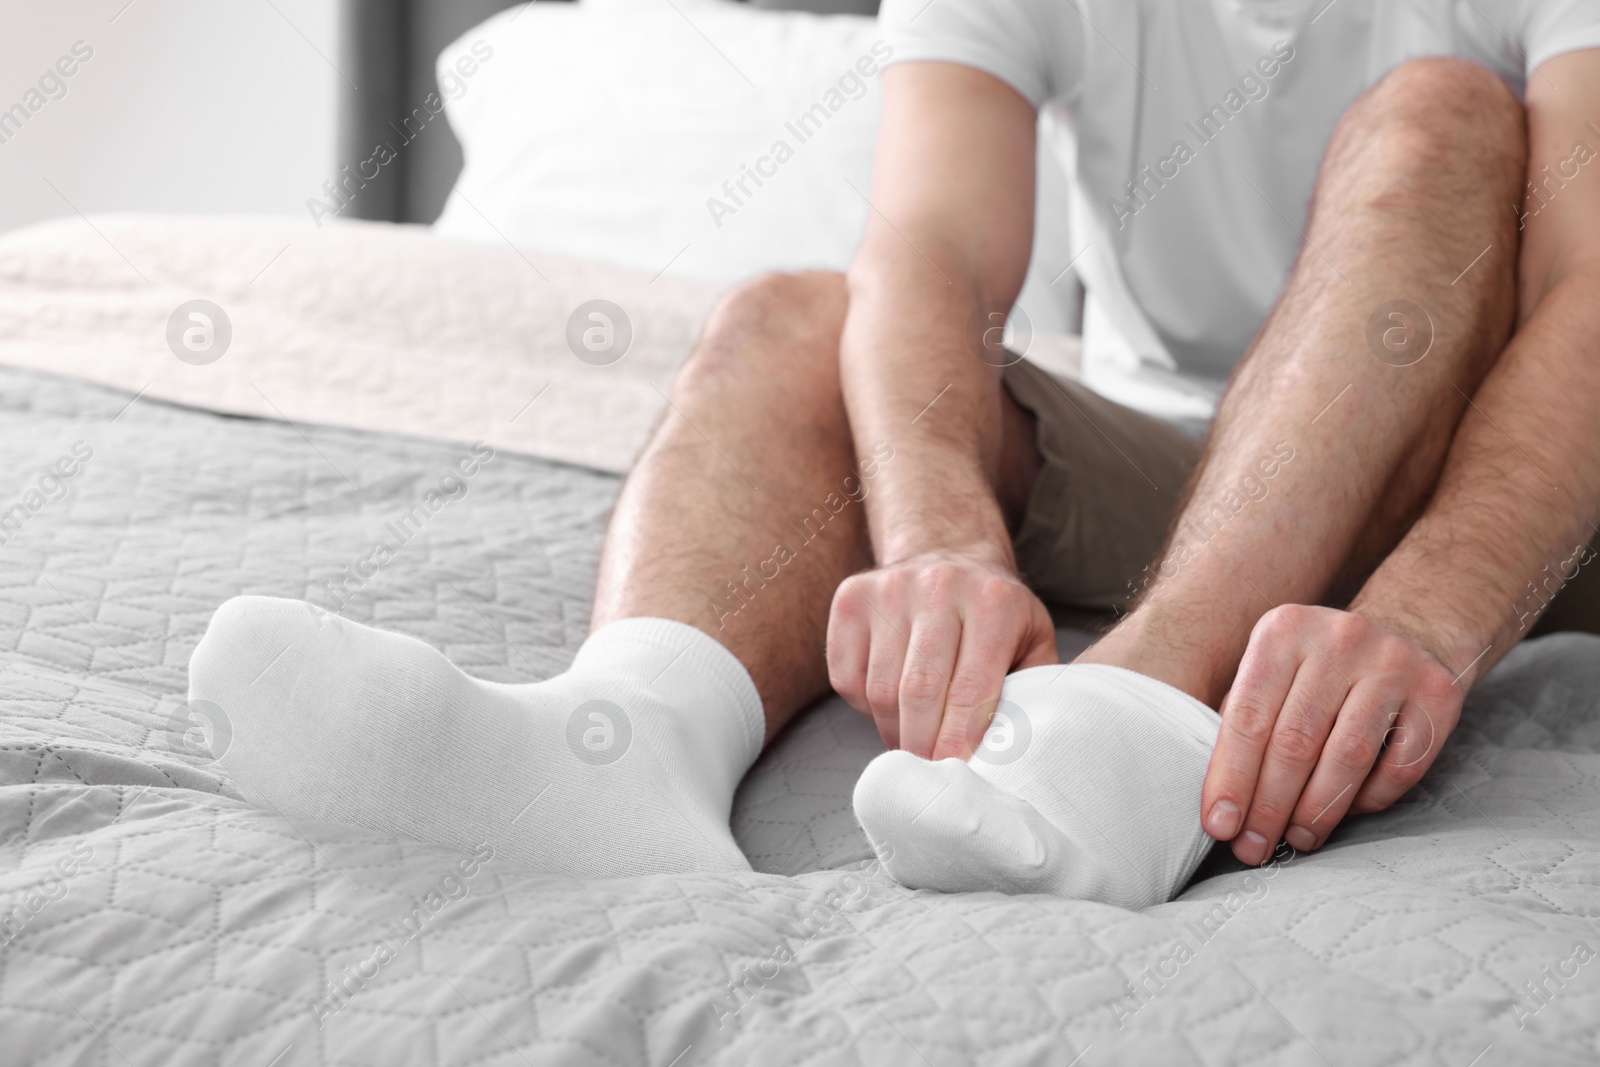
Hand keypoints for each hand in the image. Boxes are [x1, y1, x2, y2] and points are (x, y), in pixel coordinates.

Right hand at [826, 552, 1057, 758]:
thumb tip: (1017, 753)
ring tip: (913, 739)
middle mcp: (939, 585)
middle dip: (923, 746)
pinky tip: (889, 702)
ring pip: (879, 690)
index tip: (957, 774)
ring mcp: (889, 588)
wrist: (949, 553)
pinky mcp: (851, 598)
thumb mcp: (1032, 642)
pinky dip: (864, 706)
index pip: (969, 690)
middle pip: (918, 693)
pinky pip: (847, 677)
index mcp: (993, 601)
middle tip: (930, 770)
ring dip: (894, 730)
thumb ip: (1032, 691)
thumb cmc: (995, 615)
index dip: (959, 743)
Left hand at [1201, 604, 1461, 864]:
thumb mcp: (1272, 667)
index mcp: (1284, 630)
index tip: (1219, 825)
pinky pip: (1399, 766)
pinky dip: (1369, 799)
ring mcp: (1393, 663)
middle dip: (1269, 805)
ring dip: (1317, 810)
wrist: (1407, 631)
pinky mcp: (1437, 693)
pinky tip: (1345, 813)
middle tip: (1252, 848)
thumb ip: (1243, 718)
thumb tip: (1221, 800)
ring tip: (1297, 839)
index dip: (1231, 777)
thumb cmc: (1318, 667)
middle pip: (1295, 741)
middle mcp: (1338, 640)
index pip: (1248, 716)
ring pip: (1347, 757)